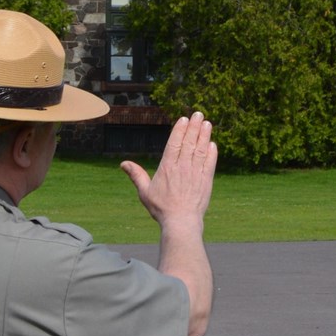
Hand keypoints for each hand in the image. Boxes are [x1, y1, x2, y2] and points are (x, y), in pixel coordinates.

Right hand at [120, 112, 216, 230]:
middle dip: (194, 127)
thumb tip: (123, 163)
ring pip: (201, 149)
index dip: (180, 130)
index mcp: (167, 167)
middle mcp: (183, 167)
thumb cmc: (161, 208)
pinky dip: (212, 152)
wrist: (181, 222)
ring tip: (207, 123)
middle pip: (189, 142)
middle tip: (198, 114)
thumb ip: (136, 175)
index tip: (184, 119)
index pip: (174, 143)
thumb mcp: (144, 192)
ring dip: (204, 135)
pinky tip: (212, 144)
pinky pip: (210, 163)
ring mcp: (196, 173)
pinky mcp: (206, 181)